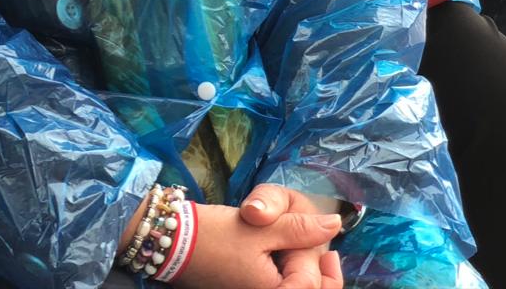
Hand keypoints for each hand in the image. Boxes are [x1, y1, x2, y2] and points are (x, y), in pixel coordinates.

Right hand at [174, 197, 341, 288]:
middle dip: (322, 274)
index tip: (322, 235)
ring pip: (296, 286)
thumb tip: (334, 223)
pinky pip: (280, 284)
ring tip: (310, 252)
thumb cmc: (213, 236)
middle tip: (327, 253)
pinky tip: (291, 257)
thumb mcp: (259, 227)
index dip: (318, 256)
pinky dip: (291, 274)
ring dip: (308, 273)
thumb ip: (300, 228)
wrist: (171, 241)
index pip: (312, 281)